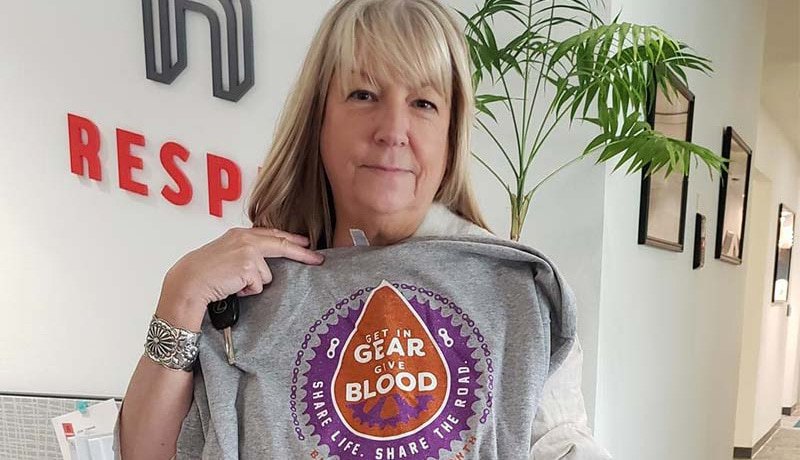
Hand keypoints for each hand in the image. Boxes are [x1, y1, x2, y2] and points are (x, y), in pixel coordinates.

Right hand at [156, 228, 323, 327]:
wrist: (189, 281)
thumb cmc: (204, 272)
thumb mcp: (225, 254)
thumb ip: (244, 252)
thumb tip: (263, 263)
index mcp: (239, 234)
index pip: (271, 234)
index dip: (290, 239)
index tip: (305, 242)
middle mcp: (246, 239)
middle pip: (282, 244)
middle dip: (303, 253)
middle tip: (318, 259)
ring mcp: (248, 251)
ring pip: (267, 275)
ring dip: (253, 283)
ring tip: (233, 283)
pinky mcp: (249, 267)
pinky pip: (259, 286)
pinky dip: (248, 291)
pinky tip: (232, 287)